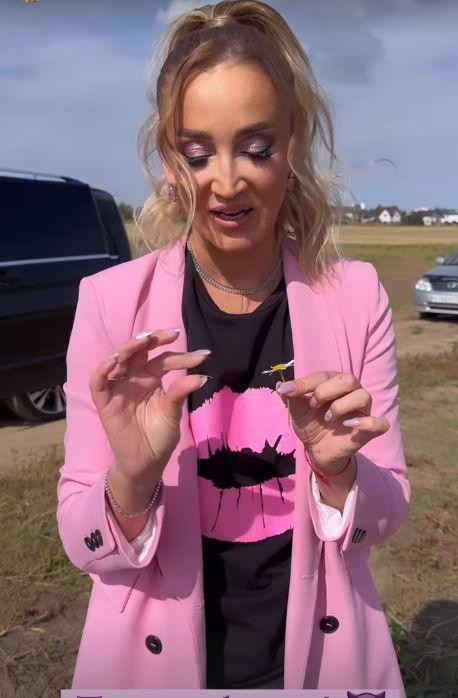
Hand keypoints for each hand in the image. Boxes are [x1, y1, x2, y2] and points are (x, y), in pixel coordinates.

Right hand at [89, 328, 210, 486]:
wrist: (147, 463)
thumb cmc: (160, 436)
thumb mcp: (173, 412)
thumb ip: (180, 393)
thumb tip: (201, 376)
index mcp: (151, 378)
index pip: (163, 359)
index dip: (180, 355)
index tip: (202, 356)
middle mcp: (134, 378)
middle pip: (139, 351)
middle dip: (152, 339)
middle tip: (170, 334)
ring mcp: (118, 388)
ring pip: (118, 359)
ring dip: (129, 347)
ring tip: (144, 341)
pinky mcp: (104, 402)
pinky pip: (98, 381)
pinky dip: (103, 369)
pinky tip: (115, 361)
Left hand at [276, 370, 389, 471]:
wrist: (317, 449)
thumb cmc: (310, 423)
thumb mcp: (297, 410)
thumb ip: (290, 396)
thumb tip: (280, 386)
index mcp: (334, 382)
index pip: (323, 375)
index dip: (306, 383)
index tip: (289, 392)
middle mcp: (352, 391)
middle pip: (349, 380)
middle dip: (326, 392)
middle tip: (313, 406)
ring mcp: (363, 410)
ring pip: (363, 396)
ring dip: (341, 407)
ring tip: (328, 419)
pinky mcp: (370, 429)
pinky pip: (380, 423)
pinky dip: (367, 423)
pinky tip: (348, 426)